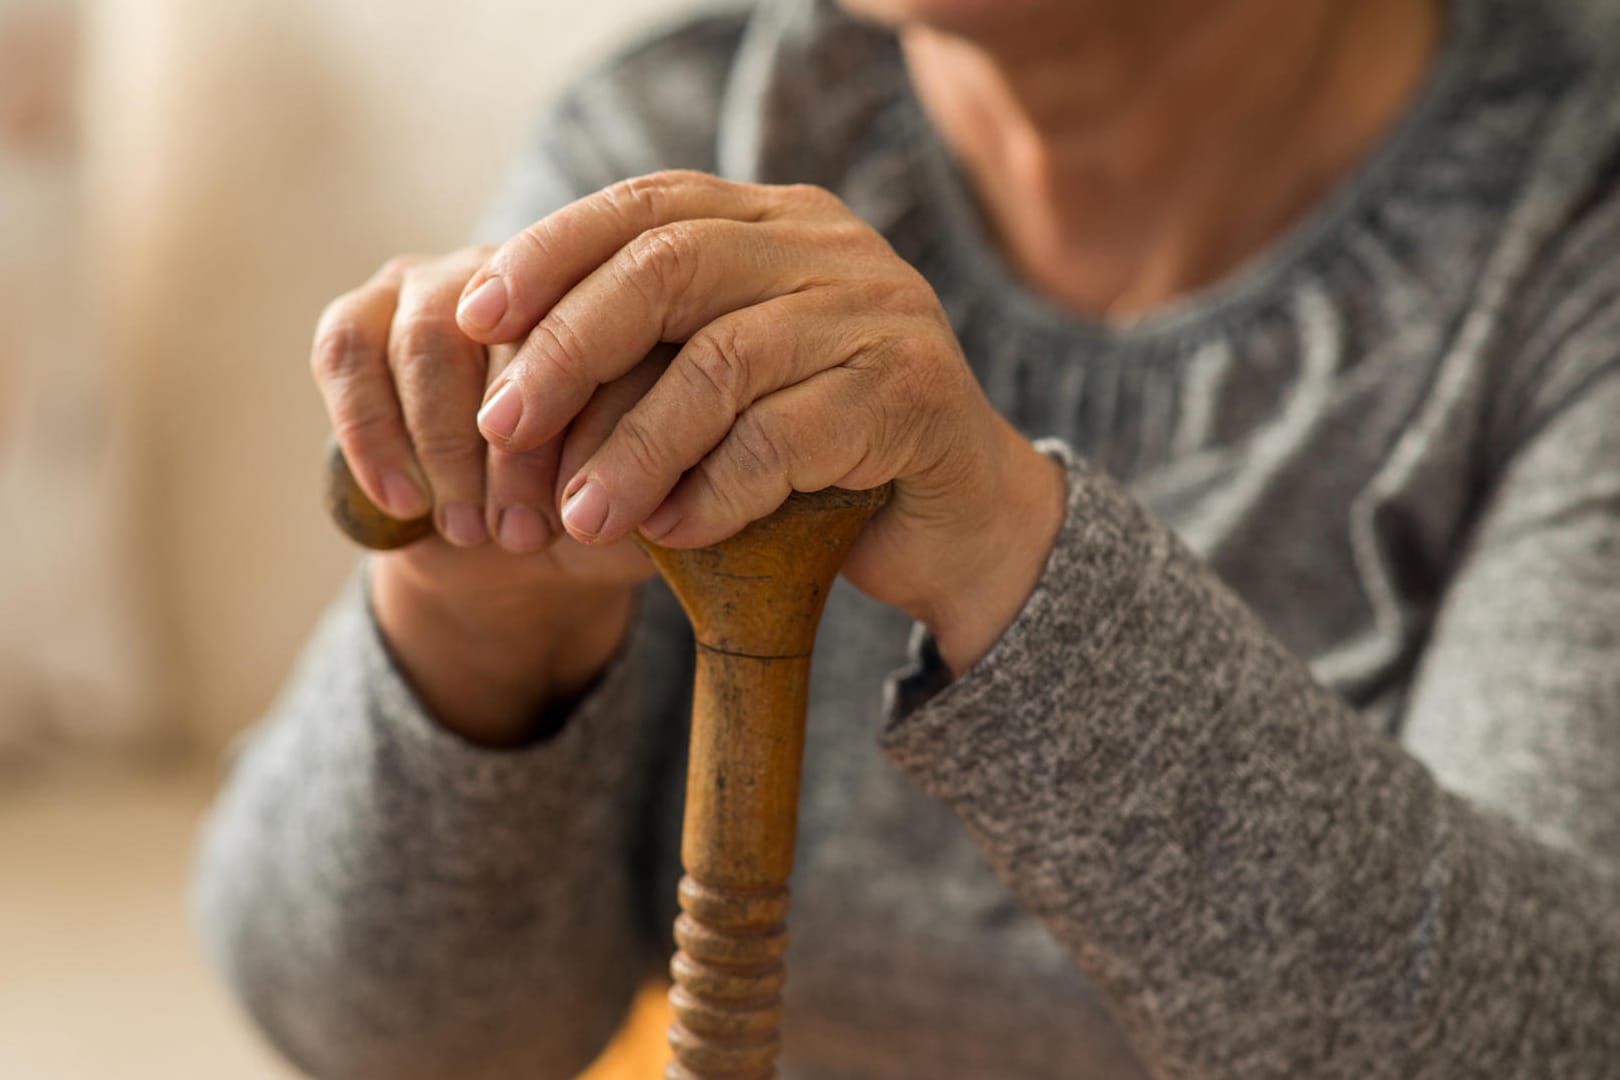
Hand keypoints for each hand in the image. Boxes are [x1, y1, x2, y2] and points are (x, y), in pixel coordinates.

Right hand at [310, 249, 658, 742]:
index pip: (618, 339)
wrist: (512, 552)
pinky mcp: (369, 311)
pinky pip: (352, 352)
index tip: (588, 515)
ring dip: (447, 445)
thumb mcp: (645, 512)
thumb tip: (649, 495)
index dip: (596, 432)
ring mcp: (451, 282)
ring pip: (431, 337)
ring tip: (472, 530)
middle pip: (520, 333)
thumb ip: (661, 489)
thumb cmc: (596, 524)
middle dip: (517, 450)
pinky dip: (373, 435)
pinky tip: (405, 503)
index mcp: (633, 304)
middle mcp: (544, 272)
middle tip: (526, 534)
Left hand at [456, 171, 1065, 672]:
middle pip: (672, 267)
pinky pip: (783, 439)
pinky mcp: (910, 393)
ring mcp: (879, 313)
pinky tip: (672, 534)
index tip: (474, 315)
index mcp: (777, 222)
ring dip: (634, 448)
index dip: (550, 254)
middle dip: (570, 348)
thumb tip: (504, 378)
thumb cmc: (817, 455)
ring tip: (578, 519)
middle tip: (504, 427)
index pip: (647, 207)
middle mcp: (830, 249)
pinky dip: (714, 492)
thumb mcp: (724, 387)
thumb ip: (651, 356)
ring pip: (722, 363)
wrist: (957, 518)